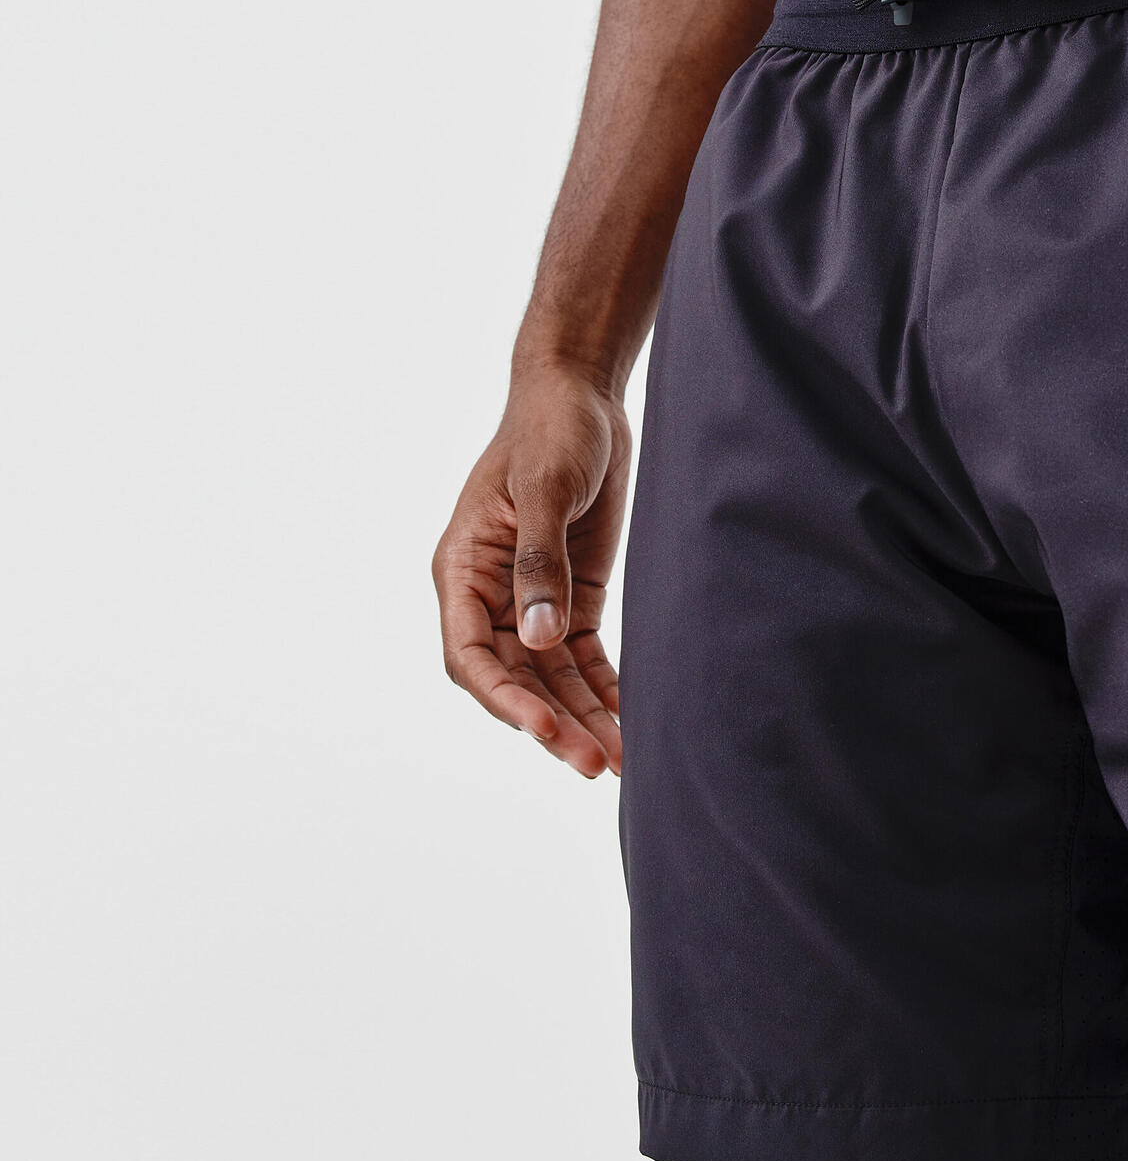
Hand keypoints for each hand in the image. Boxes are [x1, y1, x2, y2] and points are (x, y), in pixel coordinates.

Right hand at [433, 362, 627, 777]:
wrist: (582, 395)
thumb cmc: (551, 430)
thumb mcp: (544, 489)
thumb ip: (540, 562)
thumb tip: (537, 639)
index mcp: (462, 569)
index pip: (469, 655)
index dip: (504, 699)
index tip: (544, 727)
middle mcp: (490, 595)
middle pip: (514, 679)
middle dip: (552, 724)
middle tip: (596, 764)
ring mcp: (531, 600)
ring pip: (551, 678)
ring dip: (583, 718)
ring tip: (623, 761)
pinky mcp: (572, 597)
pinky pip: (583, 658)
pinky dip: (605, 690)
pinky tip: (632, 720)